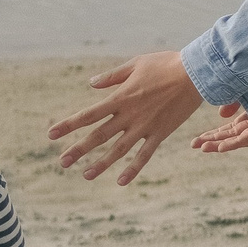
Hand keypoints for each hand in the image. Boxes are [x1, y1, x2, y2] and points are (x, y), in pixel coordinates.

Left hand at [49, 51, 203, 184]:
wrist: (196, 74)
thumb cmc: (166, 64)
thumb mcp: (135, 64)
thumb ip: (112, 76)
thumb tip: (91, 84)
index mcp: (120, 98)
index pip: (88, 114)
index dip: (68, 125)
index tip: (51, 134)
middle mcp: (129, 115)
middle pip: (99, 135)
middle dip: (79, 149)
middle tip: (62, 162)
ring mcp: (145, 126)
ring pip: (118, 150)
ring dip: (101, 164)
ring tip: (85, 175)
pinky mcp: (160, 133)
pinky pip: (145, 155)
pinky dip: (133, 169)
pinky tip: (121, 182)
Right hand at [193, 54, 247, 154]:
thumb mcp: (245, 86)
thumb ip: (233, 101)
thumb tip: (221, 116)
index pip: (232, 128)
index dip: (214, 134)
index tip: (197, 139)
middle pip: (235, 135)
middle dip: (213, 140)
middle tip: (194, 145)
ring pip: (242, 138)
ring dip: (222, 144)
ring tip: (204, 148)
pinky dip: (236, 141)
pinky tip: (223, 146)